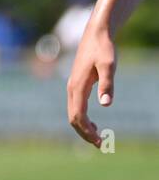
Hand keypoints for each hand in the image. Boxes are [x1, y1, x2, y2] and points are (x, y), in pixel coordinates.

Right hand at [65, 26, 114, 147]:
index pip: (78, 115)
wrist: (95, 34)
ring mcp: (72, 86)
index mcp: (78, 87)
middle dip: (84, 133)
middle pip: (73, 117)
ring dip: (83, 127)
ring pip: (73, 113)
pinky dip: (82, 118)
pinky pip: (75, 107)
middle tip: (100, 145)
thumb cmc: (103, 49)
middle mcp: (72, 88)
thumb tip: (106, 105)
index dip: (87, 131)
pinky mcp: (76, 84)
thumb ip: (108, 85)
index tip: (99, 142)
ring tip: (98, 137)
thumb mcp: (109, 66)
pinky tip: (93, 123)